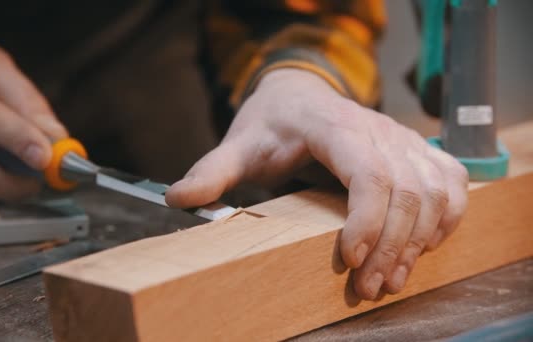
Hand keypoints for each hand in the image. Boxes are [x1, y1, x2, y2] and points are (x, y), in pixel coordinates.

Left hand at [166, 68, 468, 299]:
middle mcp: (378, 130)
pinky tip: (426, 245)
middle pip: (407, 192)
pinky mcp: (417, 150)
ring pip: (434, 191)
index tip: (349, 261)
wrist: (300, 93)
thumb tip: (177, 200)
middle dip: (392, 247)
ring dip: (419, 241)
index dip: (367, 221)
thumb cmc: (272, 121)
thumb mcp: (239, 143)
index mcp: (334, 127)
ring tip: (392, 278)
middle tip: (368, 287)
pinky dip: (447, 217)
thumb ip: (212, 171)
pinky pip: (450, 183)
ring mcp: (402, 139)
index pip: (369, 172)